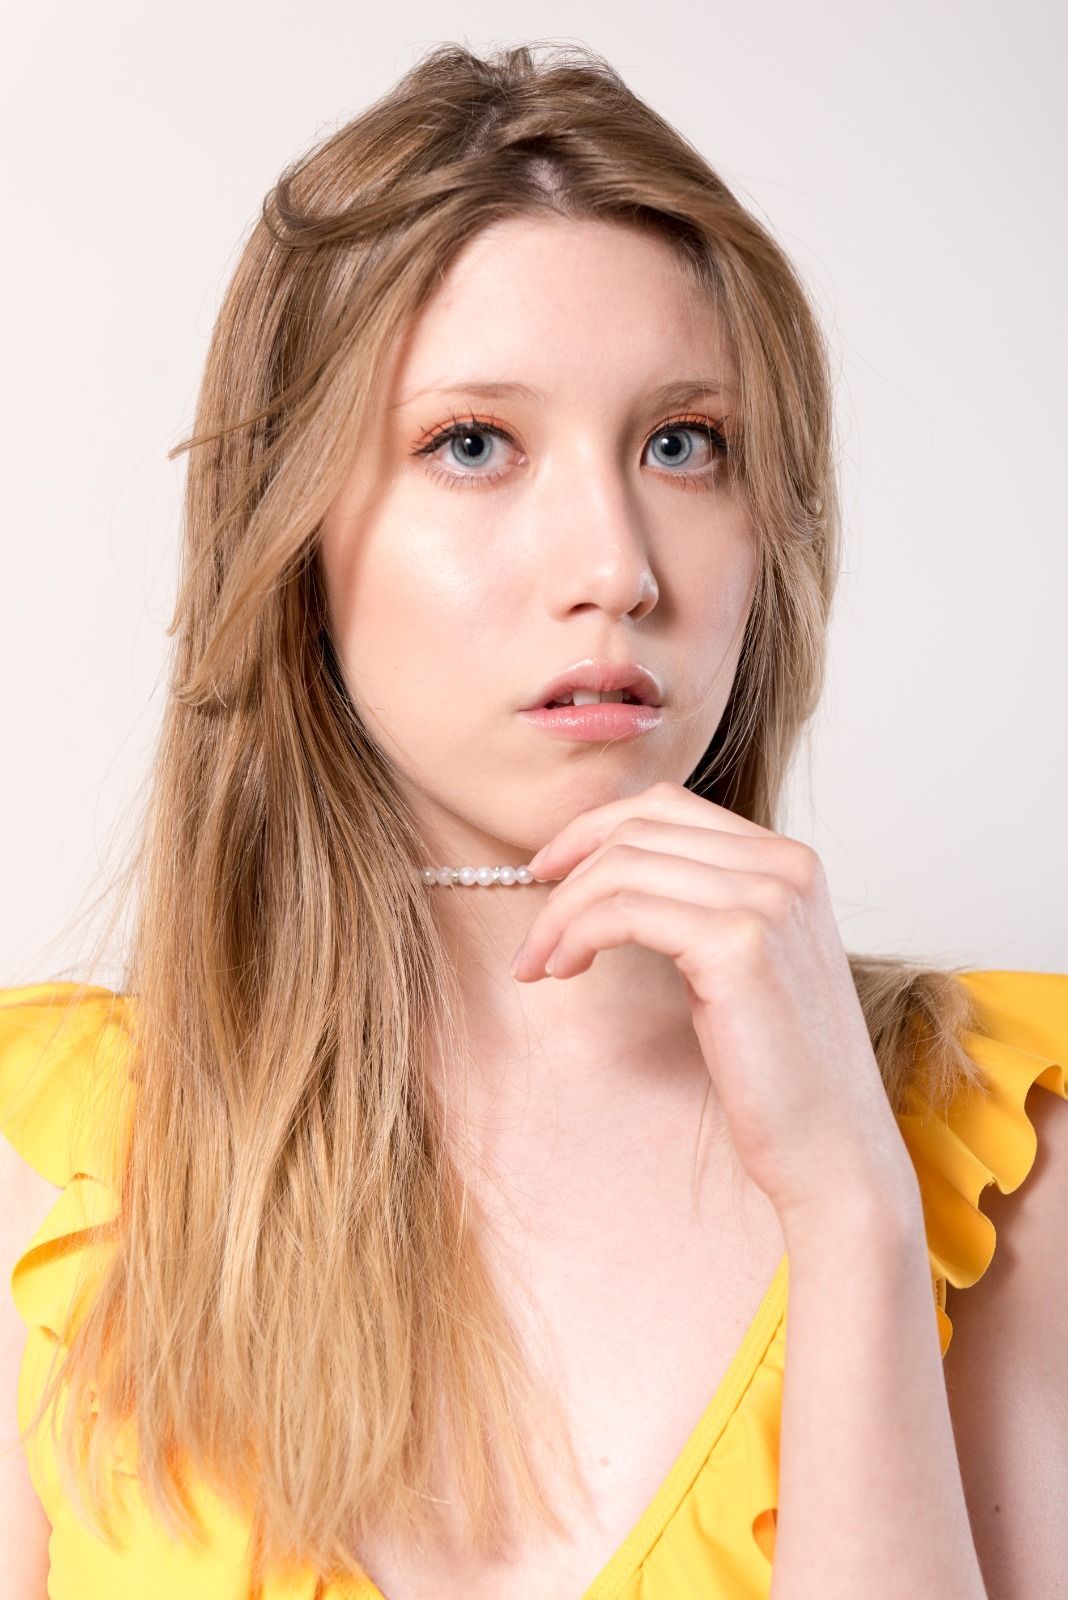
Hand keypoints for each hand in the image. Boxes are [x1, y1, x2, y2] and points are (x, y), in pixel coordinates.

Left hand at [510, 781, 916, 1230]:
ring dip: (560, 912)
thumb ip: (702, 904)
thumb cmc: (778, 1069)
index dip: (592, 829)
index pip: (667, 806)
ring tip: (538, 964)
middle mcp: (784, 866)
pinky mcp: (739, 945)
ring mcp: (766, 901)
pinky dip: (575, 933)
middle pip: (639, 828)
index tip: (546, 871)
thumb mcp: (743, 962)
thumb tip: (613, 875)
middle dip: (566, 871)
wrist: (831, 1148)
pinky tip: (563, 970)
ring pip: (622, 867)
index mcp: (789, 861)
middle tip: (533, 933)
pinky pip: (623, 911)